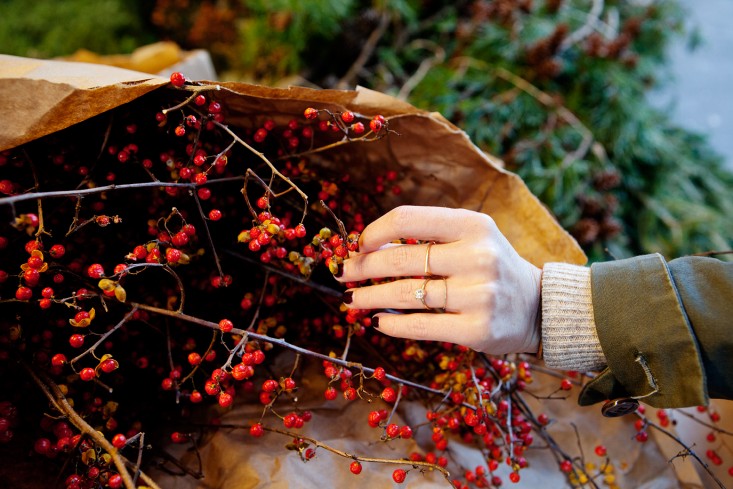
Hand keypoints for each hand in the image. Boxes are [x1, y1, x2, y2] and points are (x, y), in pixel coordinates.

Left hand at [336, 206, 541, 354]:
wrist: (539, 307)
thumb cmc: (492, 266)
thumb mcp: (471, 239)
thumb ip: (429, 238)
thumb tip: (368, 247)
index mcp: (473, 225)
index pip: (409, 219)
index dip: (375, 231)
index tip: (359, 244)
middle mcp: (478, 256)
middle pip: (401, 260)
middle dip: (364, 267)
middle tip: (344, 273)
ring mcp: (479, 294)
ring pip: (405, 295)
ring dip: (370, 297)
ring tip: (352, 299)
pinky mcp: (477, 329)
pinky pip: (421, 326)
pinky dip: (393, 324)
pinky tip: (378, 321)